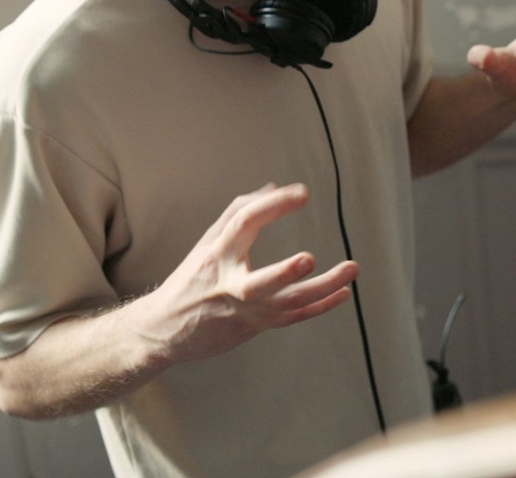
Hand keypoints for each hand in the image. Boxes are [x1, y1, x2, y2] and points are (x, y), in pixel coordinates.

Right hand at [143, 183, 357, 364]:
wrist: (163, 330)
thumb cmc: (191, 280)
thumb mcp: (208, 243)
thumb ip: (239, 212)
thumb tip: (274, 186)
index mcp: (216, 255)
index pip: (243, 223)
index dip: (272, 206)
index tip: (302, 193)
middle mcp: (229, 284)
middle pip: (259, 283)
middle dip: (284, 273)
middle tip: (309, 259)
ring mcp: (245, 310)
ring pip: (287, 303)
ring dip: (323, 288)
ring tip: (352, 268)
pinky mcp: (256, 326)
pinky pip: (293, 317)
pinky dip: (320, 306)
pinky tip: (343, 292)